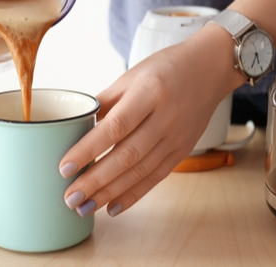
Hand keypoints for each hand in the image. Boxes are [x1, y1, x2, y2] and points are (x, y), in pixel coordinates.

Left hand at [58, 26, 242, 216]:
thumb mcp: (131, 76)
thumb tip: (76, 127)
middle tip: (70, 197)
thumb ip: (105, 102)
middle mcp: (166, 118)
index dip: (89, 150)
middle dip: (95, 180)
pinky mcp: (183, 151)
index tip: (65, 168)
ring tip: (84, 207)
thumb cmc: (165, 68)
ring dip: (110, 193)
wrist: (210, 69)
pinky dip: (133, 194)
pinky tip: (112, 207)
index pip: (115, 127)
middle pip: (127, 155)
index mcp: (149, 92)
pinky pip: (156, 177)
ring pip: (140, 171)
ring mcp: (177, 137)